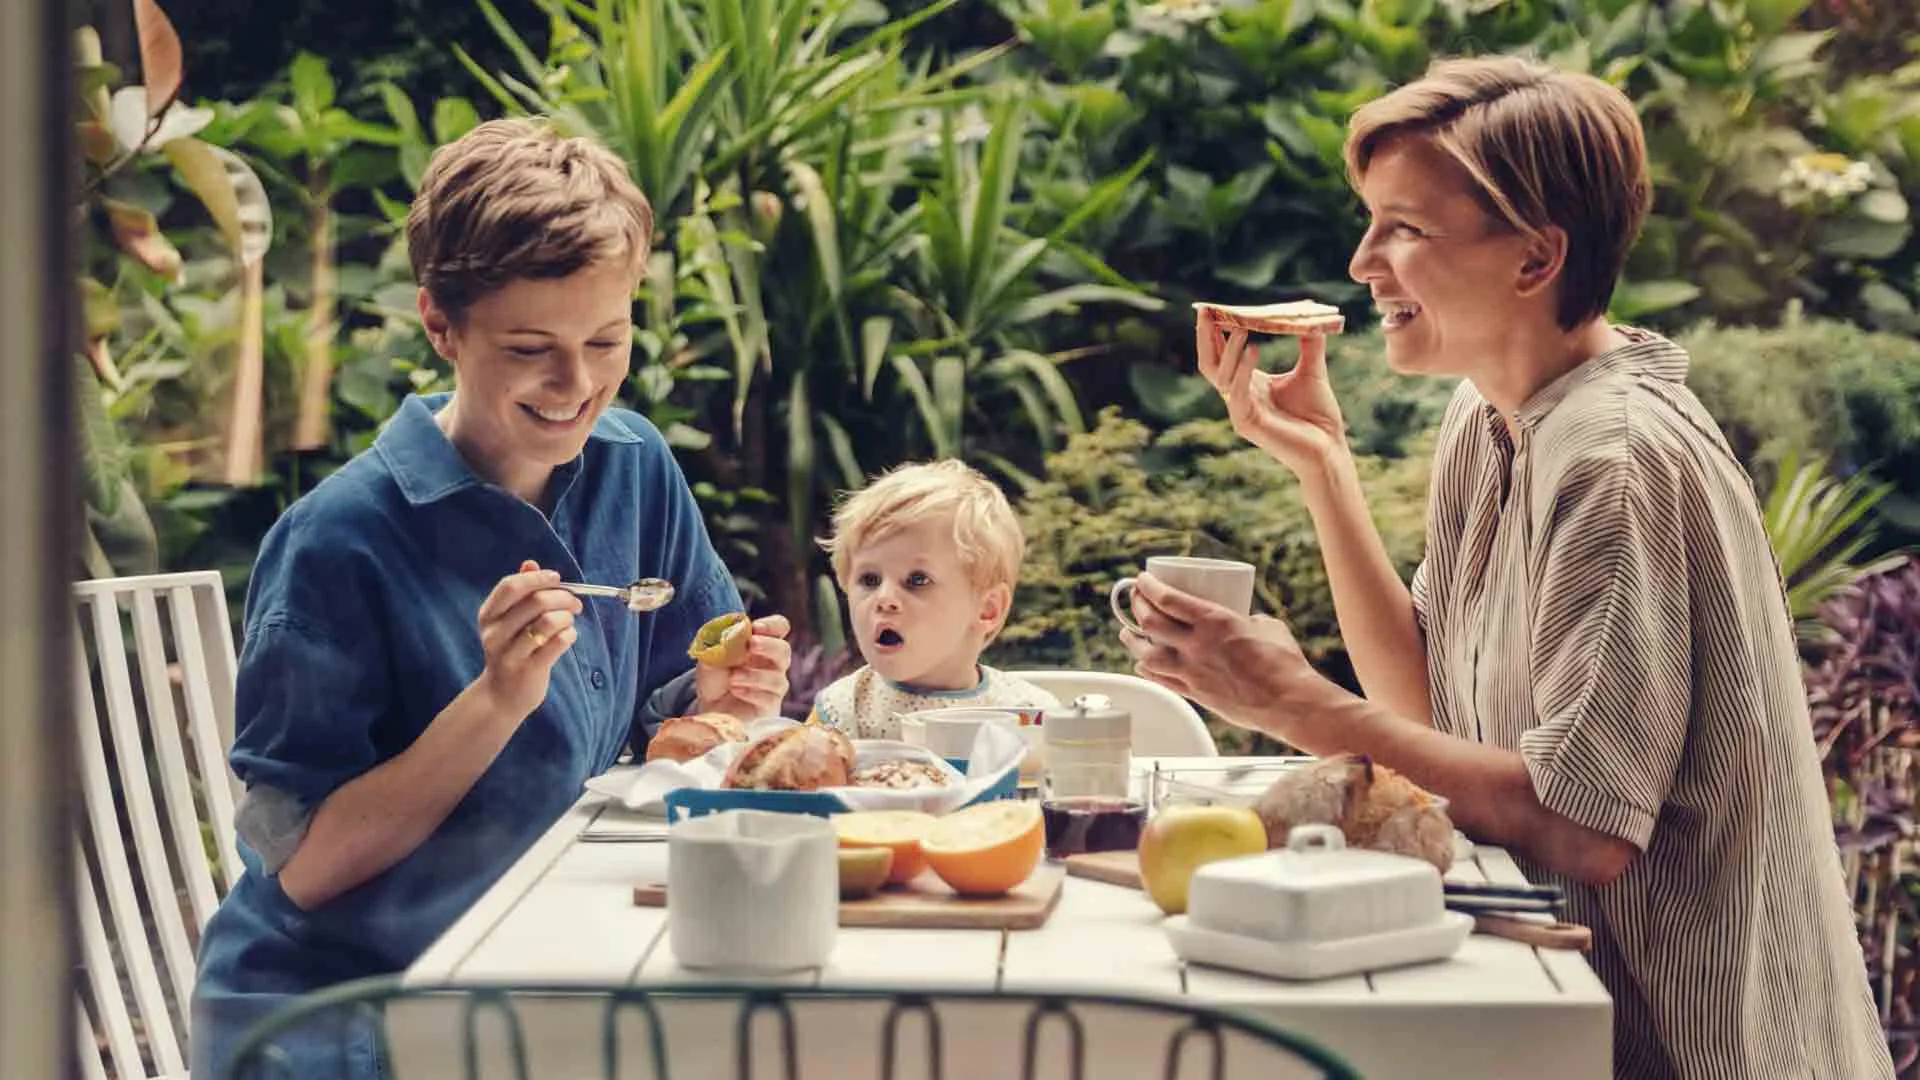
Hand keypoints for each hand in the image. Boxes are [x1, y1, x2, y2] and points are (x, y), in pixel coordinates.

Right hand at [475, 560, 582, 719]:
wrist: (501, 695)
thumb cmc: (512, 651)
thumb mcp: (509, 622)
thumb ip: (520, 593)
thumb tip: (531, 564)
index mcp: (488, 615)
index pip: (510, 586)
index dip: (537, 579)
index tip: (557, 578)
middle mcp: (494, 633)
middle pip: (535, 601)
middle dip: (563, 597)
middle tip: (575, 604)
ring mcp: (509, 653)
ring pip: (548, 622)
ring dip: (567, 617)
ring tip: (569, 622)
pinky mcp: (528, 670)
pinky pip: (558, 643)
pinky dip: (569, 635)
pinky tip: (568, 637)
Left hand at [695, 614, 792, 719]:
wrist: (709, 706)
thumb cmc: (715, 677)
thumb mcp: (711, 656)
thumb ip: (721, 644)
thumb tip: (732, 633)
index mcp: (761, 644)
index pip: (779, 627)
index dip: (771, 625)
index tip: (755, 627)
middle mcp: (772, 663)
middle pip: (784, 650)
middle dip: (768, 645)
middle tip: (751, 644)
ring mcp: (773, 685)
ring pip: (777, 678)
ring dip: (753, 675)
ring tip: (732, 678)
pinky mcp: (770, 706)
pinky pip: (769, 698)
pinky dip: (752, 693)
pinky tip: (735, 690)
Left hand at [1118, 572, 1332, 742]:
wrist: (1289, 702)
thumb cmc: (1284, 664)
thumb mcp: (1267, 627)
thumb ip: (1248, 621)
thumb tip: (1245, 621)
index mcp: (1214, 622)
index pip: (1168, 599)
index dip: (1148, 587)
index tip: (1142, 580)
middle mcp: (1197, 646)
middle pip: (1151, 623)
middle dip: (1137, 607)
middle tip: (1135, 599)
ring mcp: (1193, 672)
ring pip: (1148, 654)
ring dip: (1133, 641)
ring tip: (1128, 633)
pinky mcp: (1196, 694)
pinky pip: (1162, 681)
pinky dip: (1148, 671)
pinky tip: (1143, 665)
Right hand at [1197, 307, 1348, 476]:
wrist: (1329, 449)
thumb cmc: (1319, 416)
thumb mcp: (1312, 371)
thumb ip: (1308, 343)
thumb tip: (1311, 314)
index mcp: (1249, 384)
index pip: (1221, 354)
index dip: (1214, 331)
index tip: (1211, 307)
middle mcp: (1238, 397)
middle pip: (1209, 363)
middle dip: (1205, 337)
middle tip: (1207, 311)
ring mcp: (1240, 412)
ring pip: (1220, 376)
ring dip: (1229, 349)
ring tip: (1241, 327)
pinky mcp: (1247, 424)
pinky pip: (1237, 393)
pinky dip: (1243, 369)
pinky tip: (1253, 349)